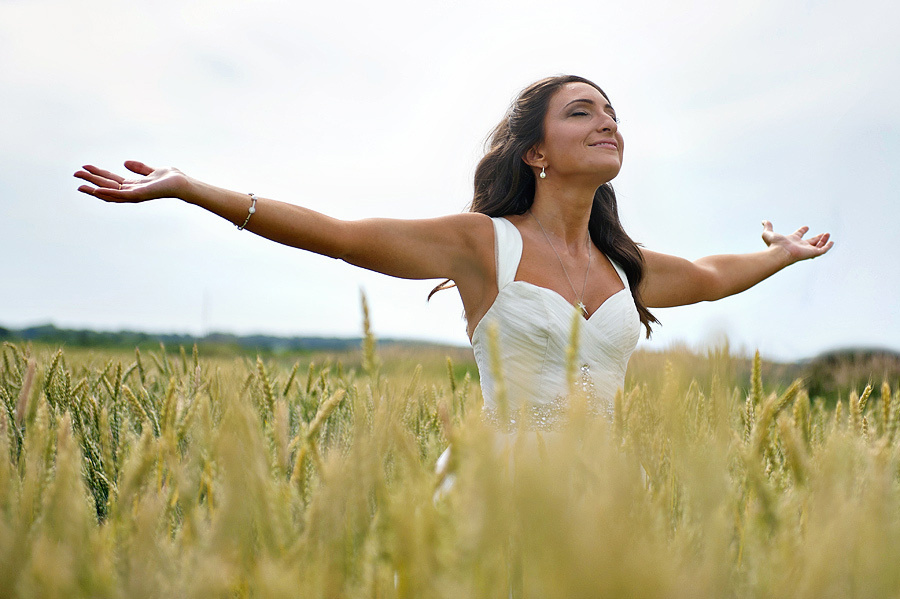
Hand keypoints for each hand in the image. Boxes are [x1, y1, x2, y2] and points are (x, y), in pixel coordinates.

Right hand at [74, 161, 188, 202]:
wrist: (182, 183)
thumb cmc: (171, 179)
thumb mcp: (152, 170)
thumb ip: (139, 168)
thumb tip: (125, 163)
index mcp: (133, 186)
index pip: (110, 181)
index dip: (97, 174)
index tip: (84, 167)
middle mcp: (131, 192)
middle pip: (106, 187)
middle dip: (91, 181)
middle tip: (75, 174)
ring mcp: (134, 195)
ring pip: (110, 193)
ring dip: (94, 189)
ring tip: (80, 185)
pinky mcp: (138, 196)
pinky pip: (120, 196)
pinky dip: (108, 194)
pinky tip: (97, 190)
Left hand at [761, 220, 833, 262]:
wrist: (779, 253)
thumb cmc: (774, 245)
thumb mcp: (768, 233)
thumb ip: (767, 227)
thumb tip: (763, 221)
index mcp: (792, 241)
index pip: (798, 235)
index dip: (802, 231)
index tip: (805, 227)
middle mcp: (800, 246)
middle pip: (810, 242)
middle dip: (817, 238)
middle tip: (823, 233)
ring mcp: (806, 250)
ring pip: (817, 245)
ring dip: (823, 240)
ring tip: (828, 234)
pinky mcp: (812, 253)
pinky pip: (822, 250)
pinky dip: (827, 246)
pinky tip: (832, 242)